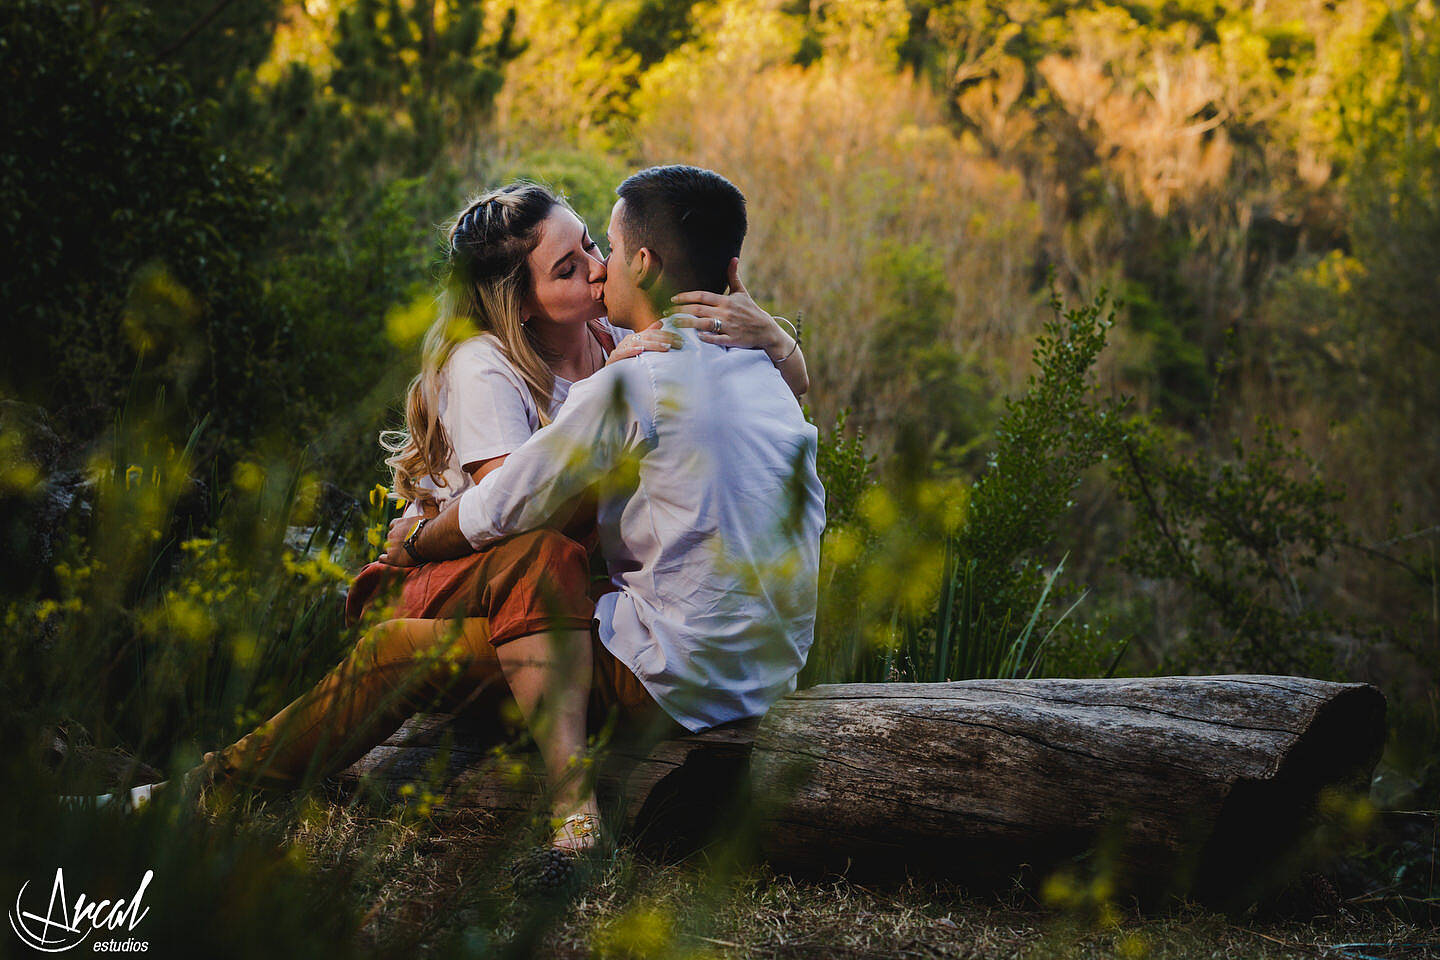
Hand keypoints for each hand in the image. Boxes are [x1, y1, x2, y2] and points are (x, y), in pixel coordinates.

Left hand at [379, 516, 422, 566]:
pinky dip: (385, 560)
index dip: (396, 530)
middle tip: (407, 546)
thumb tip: (423, 521)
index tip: (402, 534)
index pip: (392, 525)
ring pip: (388, 548)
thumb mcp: (423, 520)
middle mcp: (392, 533)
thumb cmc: (428, 529)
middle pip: (390, 538)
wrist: (427, 539)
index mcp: (399, 523)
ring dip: (395, 551)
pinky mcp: (391, 557)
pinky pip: (382, 558)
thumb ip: (417, 522)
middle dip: (396, 542)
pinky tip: (392, 561)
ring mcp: (390, 545)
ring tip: (405, 555)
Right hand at [605, 327, 682, 364]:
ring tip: (666, 347)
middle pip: (647, 337)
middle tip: (678, 343)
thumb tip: (660, 322)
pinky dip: (631, 351)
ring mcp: (620, 349)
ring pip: (638, 344)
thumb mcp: (640, 349)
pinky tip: (640, 350)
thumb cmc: (626, 362)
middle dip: (664, 340)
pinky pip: (622, 353)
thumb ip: (649, 335)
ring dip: (653, 345)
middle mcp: (627, 341)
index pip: (653, 333)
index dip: (667, 335)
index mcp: (635, 338)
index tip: (680, 340)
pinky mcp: (613, 359)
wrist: (608, 376)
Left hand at [670, 258, 792, 354]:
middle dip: (680, 310)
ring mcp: (729, 326)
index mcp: (726, 300)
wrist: (766, 330)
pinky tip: (696, 337)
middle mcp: (726, 312)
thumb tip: (733, 258)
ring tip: (674, 324)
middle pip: (699, 309)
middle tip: (666, 312)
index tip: (673, 299)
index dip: (686, 296)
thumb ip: (733, 276)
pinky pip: (717, 339)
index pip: (702, 296)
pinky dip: (707, 337)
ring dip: (688, 323)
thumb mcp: (742, 292)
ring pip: (704, 324)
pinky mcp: (733, 339)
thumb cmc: (751, 310)